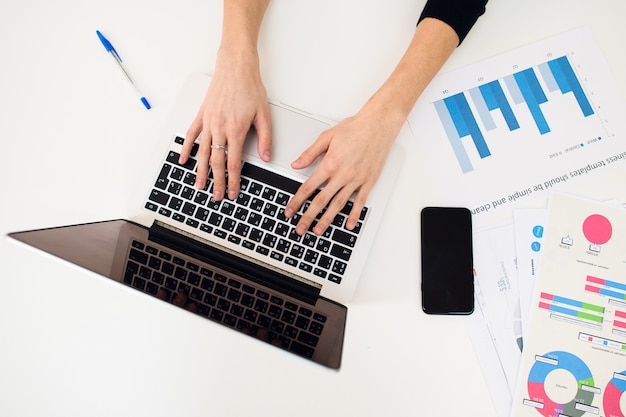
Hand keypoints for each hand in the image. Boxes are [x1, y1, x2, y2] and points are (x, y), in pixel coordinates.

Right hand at [179, 49, 271, 200]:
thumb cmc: (250, 87)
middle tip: (216, 196)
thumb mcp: (264, 114)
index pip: (233, 162)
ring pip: (203, 152)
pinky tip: (183, 160)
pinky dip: (186, 149)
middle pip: (217, 161)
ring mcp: (208, 121)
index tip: (232, 192)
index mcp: (236, 129)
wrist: (235, 66)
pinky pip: (192, 135)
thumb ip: (265, 138)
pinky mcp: (202, 114)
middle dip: (216, 181)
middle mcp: (219, 127)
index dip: (233, 180)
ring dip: (201, 171)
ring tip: (199, 185)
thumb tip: (266, 157)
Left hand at [284, 104, 402, 235]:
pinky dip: (354, 214)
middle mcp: (343, 174)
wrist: (378, 125)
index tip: (290, 211)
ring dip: (327, 219)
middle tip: (300, 229)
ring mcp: (357, 180)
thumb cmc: (355, 128)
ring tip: (318, 230)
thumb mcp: (327, 137)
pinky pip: (360, 202)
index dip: (297, 201)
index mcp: (330, 163)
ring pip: (339, 204)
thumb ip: (310, 153)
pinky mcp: (369, 181)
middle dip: (309, 217)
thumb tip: (296, 164)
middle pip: (322, 201)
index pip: (309, 187)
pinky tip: (348, 224)